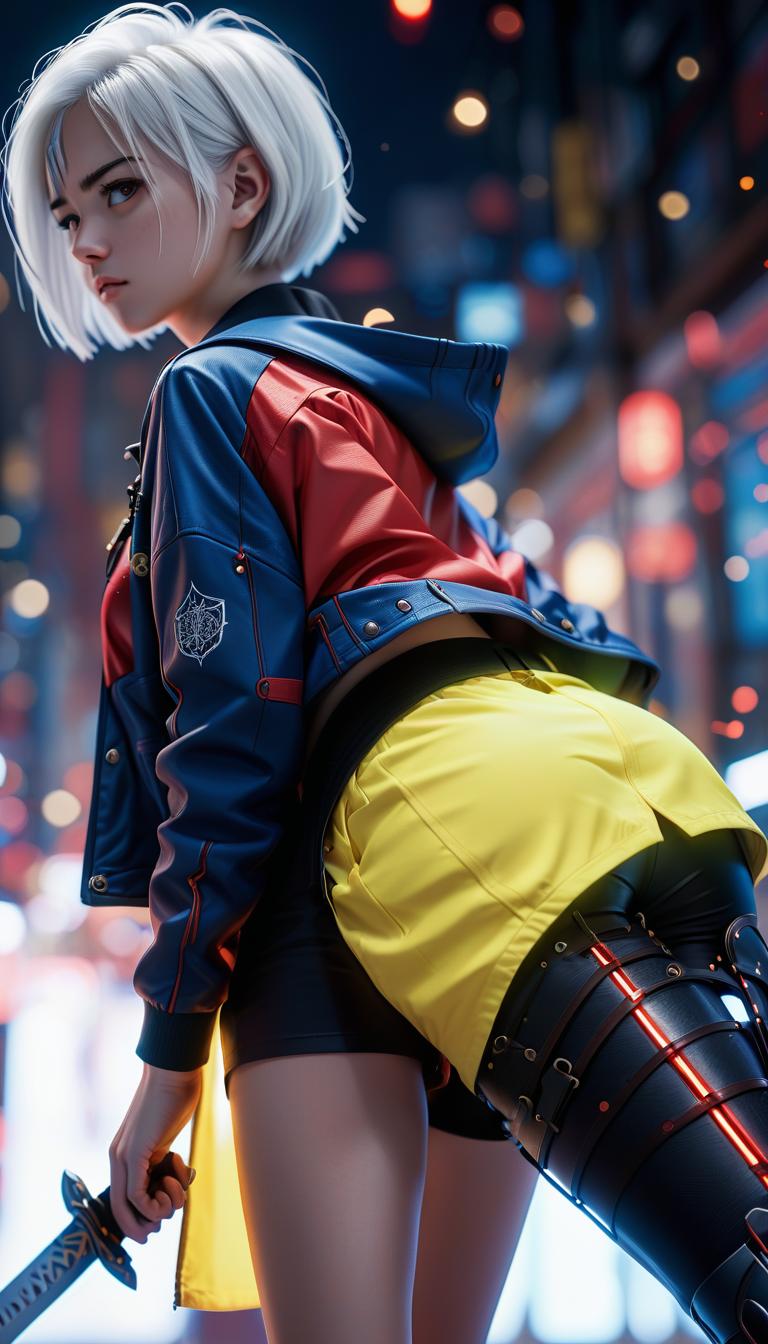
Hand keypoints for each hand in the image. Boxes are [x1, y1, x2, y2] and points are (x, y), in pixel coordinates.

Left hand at [109, 1062, 202, 1242]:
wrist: (173, 1071)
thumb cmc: (173, 1099)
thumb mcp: (163, 1137)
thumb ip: (159, 1159)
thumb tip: (168, 1182)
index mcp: (123, 1154)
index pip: (121, 1201)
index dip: (137, 1221)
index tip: (157, 1227)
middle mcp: (117, 1157)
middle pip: (122, 1211)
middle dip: (147, 1224)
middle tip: (172, 1211)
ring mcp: (124, 1155)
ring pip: (133, 1206)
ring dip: (164, 1206)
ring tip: (180, 1182)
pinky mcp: (135, 1152)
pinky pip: (138, 1195)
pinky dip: (158, 1200)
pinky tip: (177, 1179)